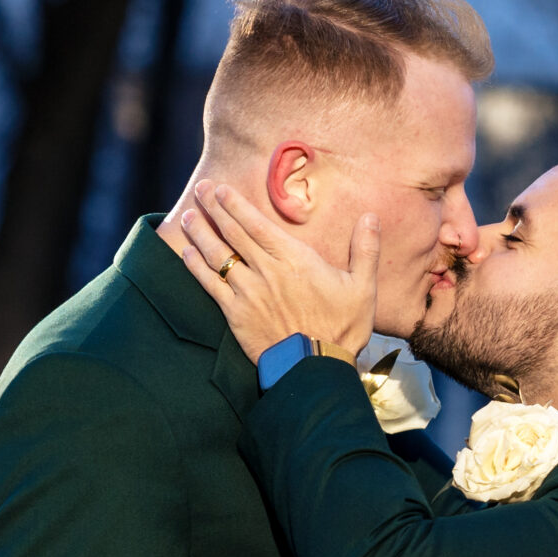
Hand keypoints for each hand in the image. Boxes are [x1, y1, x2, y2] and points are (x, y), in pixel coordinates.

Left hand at [176, 182, 381, 361]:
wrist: (316, 367)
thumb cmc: (343, 328)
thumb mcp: (363, 287)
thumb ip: (365, 250)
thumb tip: (371, 217)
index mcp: (294, 259)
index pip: (257, 224)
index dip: (235, 204)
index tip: (221, 189)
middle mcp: (266, 271)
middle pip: (233, 233)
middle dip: (213, 208)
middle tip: (200, 189)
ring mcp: (247, 292)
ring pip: (217, 255)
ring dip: (200, 233)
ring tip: (188, 217)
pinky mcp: (235, 314)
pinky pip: (209, 285)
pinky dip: (196, 267)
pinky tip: (187, 253)